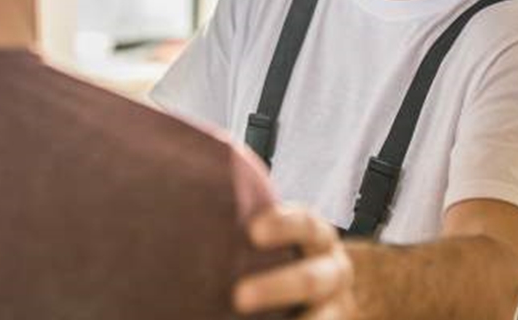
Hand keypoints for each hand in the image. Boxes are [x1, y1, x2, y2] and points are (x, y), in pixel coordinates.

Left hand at [235, 205, 355, 319]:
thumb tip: (180, 209)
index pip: (304, 223)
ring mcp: (337, 305)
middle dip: (276, 289)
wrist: (317, 287)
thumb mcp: (270, 236)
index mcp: (316, 235)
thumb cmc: (275, 252)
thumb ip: (245, 228)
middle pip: (310, 279)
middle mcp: (334, 268)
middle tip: (238, 296)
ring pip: (322, 318)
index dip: (282, 226)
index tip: (253, 232)